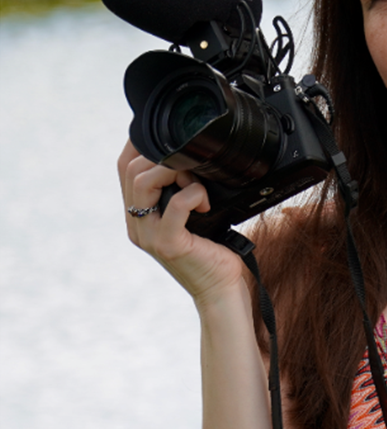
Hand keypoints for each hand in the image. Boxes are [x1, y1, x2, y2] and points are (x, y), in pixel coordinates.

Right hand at [118, 140, 246, 303]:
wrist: (221, 289)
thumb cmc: (213, 252)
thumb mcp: (194, 215)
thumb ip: (183, 190)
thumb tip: (192, 159)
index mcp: (139, 215)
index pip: (124, 168)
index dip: (139, 145)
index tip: (167, 139)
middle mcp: (137, 224)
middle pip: (131, 170)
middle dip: (164, 159)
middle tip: (193, 172)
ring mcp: (148, 235)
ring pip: (144, 182)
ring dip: (177, 173)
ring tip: (199, 187)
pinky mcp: (167, 244)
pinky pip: (175, 204)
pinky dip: (194, 195)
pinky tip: (207, 205)